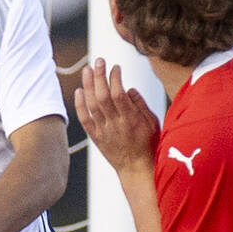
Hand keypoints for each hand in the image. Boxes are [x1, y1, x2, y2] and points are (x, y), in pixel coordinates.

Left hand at [75, 58, 160, 177]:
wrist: (138, 170)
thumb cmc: (149, 145)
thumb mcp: (153, 123)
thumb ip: (141, 104)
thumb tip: (128, 88)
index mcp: (131, 119)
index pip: (119, 94)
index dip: (115, 78)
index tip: (115, 67)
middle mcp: (115, 124)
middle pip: (103, 96)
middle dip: (99, 76)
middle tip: (99, 60)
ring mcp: (104, 131)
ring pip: (92, 105)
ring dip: (88, 85)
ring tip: (87, 69)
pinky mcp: (96, 137)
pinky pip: (84, 120)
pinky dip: (80, 105)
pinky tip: (79, 91)